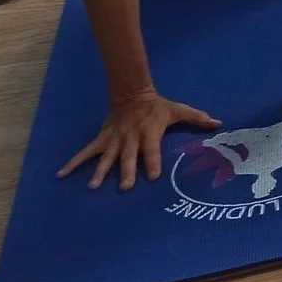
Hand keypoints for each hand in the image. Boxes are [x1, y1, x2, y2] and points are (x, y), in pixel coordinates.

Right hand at [59, 91, 220, 190]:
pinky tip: (62, 174)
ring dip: (100, 172)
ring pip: (106, 157)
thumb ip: (197, 118)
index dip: (152, 162)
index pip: (152, 150)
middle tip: (126, 187)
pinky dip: (74, 162)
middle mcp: (130, 138)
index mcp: (149, 132)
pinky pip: (86, 152)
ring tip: (93, 187)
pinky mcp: (102, 139)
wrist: (131, 94)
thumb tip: (219, 123)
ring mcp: (114, 140)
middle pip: (129, 157)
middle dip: (127, 171)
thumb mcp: (178, 109)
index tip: (152, 176)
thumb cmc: (157, 107)